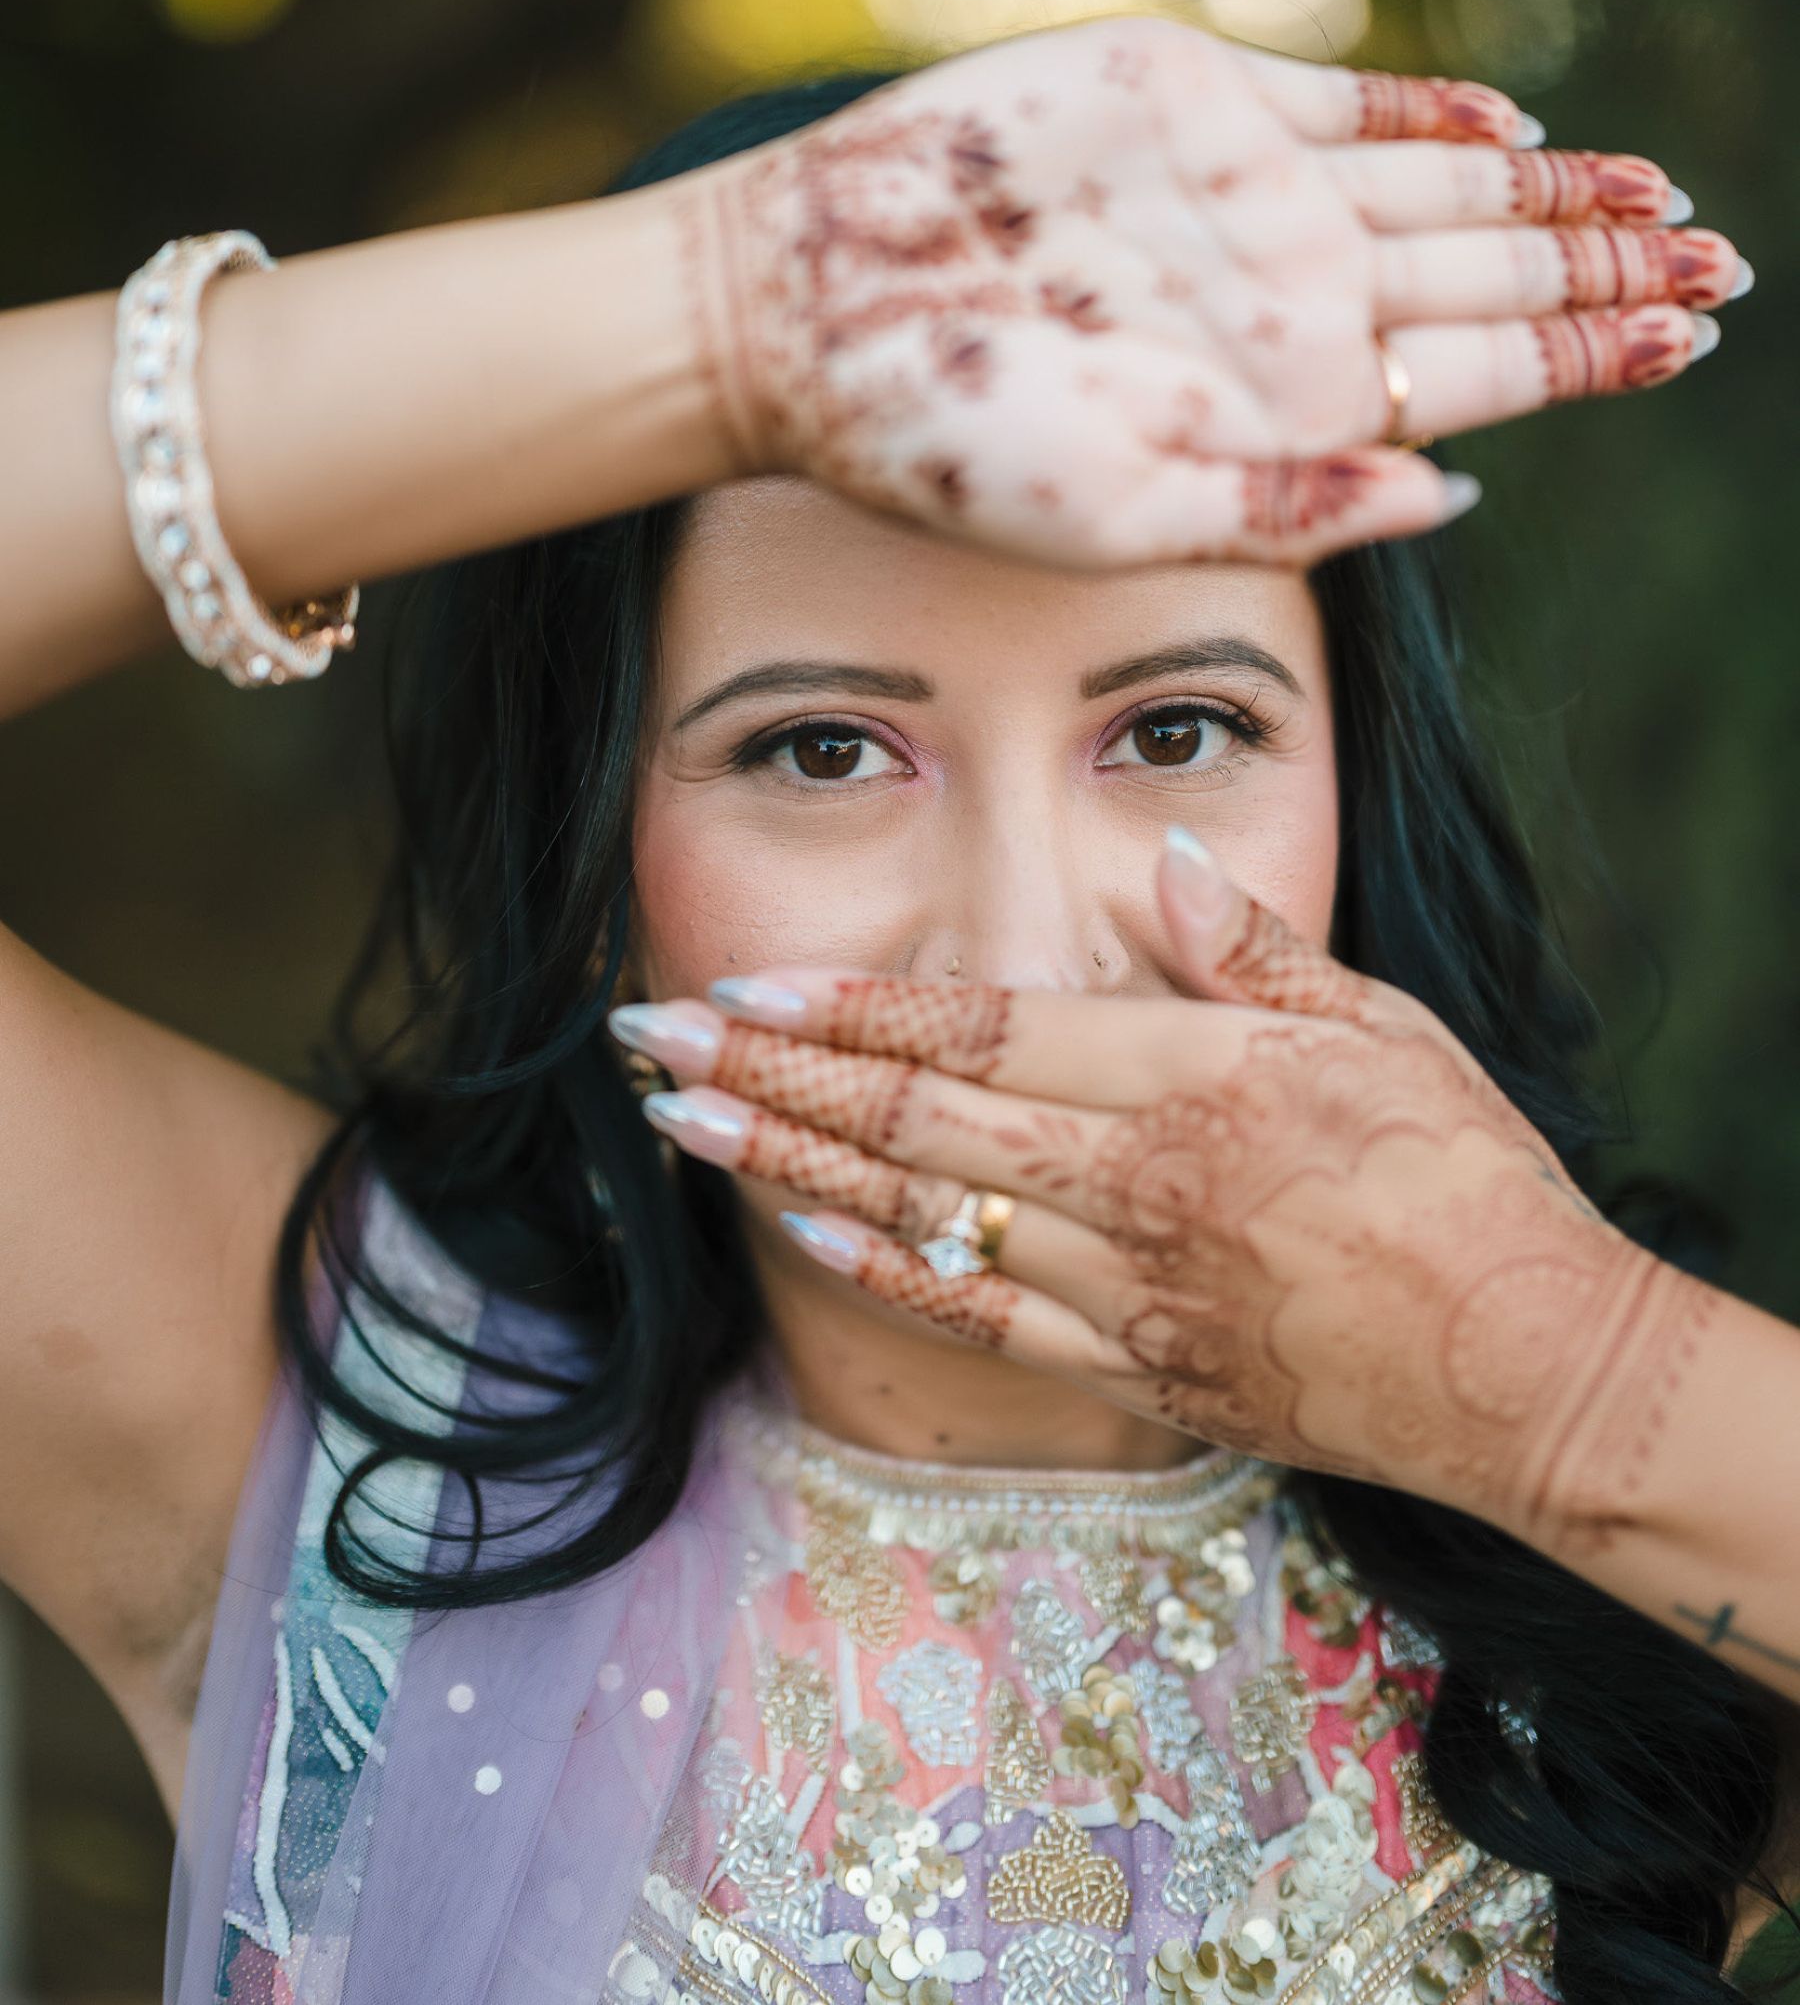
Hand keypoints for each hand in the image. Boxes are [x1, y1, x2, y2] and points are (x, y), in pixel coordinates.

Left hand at [609, 834, 1716, 1555]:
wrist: (1528, 1364)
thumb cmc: (1465, 1176)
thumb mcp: (1382, 1026)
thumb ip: (1254, 947)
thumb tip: (1162, 852)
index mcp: (1188, 1078)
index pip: (980, 1028)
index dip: (849, 1003)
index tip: (743, 981)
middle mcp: (1131, 1181)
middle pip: (911, 1118)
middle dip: (770, 1072)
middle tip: (651, 1041)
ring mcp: (1121, 1284)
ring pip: (915, 1215)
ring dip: (786, 1163)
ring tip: (680, 1124)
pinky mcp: (1132, 1368)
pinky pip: (976, 1318)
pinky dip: (877, 1274)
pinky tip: (796, 1231)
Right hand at [674, 14, 1742, 567]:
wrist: (803, 303)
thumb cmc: (940, 437)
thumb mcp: (1121, 514)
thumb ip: (1291, 505)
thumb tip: (1457, 496)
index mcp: (1289, 397)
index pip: (1488, 372)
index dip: (1601, 350)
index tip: (1700, 335)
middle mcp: (1290, 293)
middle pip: (1495, 276)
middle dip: (1614, 272)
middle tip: (1726, 266)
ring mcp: (1251, 191)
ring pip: (1451, 186)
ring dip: (1562, 190)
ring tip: (1665, 197)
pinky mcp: (1194, 96)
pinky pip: (1351, 100)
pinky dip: (1441, 109)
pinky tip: (1521, 120)